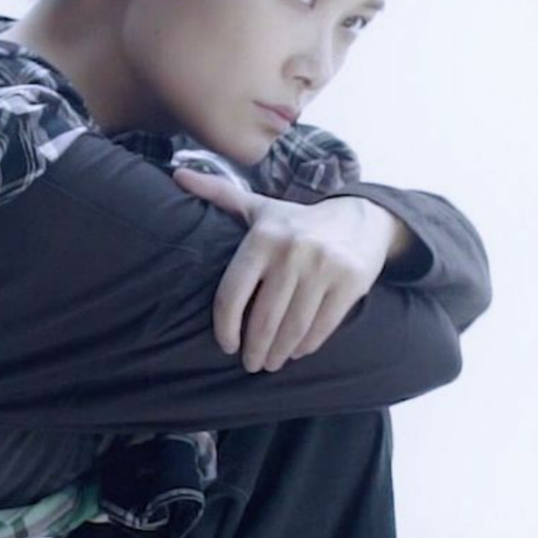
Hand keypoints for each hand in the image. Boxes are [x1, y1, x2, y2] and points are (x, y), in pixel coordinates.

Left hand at [172, 168, 395, 372]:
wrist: (360, 217)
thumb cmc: (295, 221)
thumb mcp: (257, 206)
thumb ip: (217, 194)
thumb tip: (177, 174)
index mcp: (262, 237)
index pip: (232, 293)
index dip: (225, 326)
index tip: (226, 345)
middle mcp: (292, 252)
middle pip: (264, 317)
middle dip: (254, 348)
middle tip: (249, 363)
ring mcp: (323, 268)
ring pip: (293, 327)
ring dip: (278, 353)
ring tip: (269, 363)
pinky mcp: (350, 283)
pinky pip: (322, 326)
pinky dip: (306, 345)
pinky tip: (296, 352)